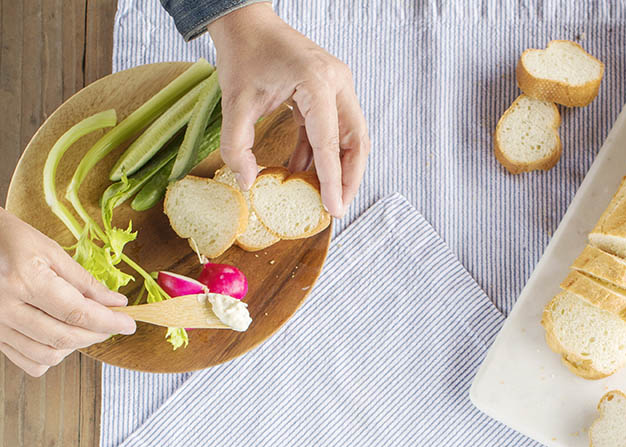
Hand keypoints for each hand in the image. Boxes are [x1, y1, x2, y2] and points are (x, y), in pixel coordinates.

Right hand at [0, 208, 135, 377]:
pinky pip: (30, 363)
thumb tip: (116, 303)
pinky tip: (59, 339)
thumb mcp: (49, 251)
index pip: (77, 313)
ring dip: (75, 347)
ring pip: (48, 356)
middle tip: (111, 323)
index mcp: (24, 280)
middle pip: (65, 337)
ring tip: (84, 328)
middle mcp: (6, 307)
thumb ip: (84, 282)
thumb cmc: (9, 240)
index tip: (128, 323)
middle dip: (97, 334)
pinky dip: (52, 357)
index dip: (109, 321)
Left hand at [209, 3, 368, 216]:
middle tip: (337, 209)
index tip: (334, 210)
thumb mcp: (235, 102)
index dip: (332, 181)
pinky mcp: (331, 91)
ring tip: (324, 197)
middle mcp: (336, 82)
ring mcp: (338, 86)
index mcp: (316, 82)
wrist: (248, 23)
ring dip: (340, 169)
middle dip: (349, 179)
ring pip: (352, 138)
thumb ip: (237, 146)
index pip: (330, 143)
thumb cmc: (244, 54)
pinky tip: (304, 173)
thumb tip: (248, 183)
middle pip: (356, 142)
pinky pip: (335, 130)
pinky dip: (323, 154)